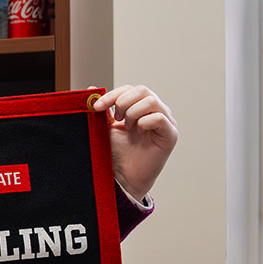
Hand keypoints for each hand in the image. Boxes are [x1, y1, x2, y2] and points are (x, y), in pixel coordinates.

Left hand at [92, 84, 177, 200]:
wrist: (124, 175)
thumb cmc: (118, 151)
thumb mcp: (107, 126)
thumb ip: (103, 108)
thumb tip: (92, 89)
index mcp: (141, 106)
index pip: (130, 89)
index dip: (112, 95)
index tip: (97, 107)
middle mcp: (156, 111)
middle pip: (143, 90)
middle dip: (123, 102)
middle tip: (116, 119)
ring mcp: (165, 122)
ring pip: (151, 101)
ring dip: (133, 113)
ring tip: (127, 127)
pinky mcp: (170, 135)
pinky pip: (159, 118)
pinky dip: (145, 123)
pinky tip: (139, 134)